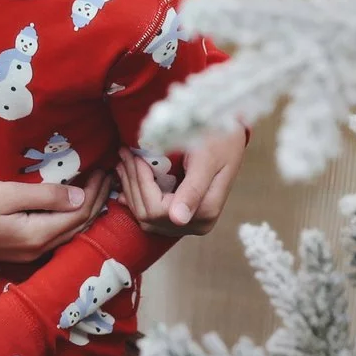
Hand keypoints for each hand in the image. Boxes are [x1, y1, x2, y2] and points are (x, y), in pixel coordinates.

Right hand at [0, 177, 109, 262]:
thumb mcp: (6, 194)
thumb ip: (44, 196)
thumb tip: (80, 197)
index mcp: (37, 236)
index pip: (79, 215)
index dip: (95, 193)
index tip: (103, 170)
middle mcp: (37, 251)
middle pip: (78, 227)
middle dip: (96, 202)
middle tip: (107, 176)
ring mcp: (28, 255)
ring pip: (68, 234)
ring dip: (85, 212)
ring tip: (96, 190)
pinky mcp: (19, 252)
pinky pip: (55, 237)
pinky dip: (70, 221)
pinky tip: (72, 207)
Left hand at [116, 125, 245, 236]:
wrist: (231, 132)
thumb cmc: (221, 139)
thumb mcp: (207, 160)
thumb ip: (193, 190)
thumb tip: (178, 220)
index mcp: (205, 213)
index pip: (157, 209)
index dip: (141, 184)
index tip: (136, 156)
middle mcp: (197, 224)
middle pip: (149, 215)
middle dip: (133, 183)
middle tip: (124, 153)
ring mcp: (188, 222)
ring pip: (146, 216)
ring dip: (131, 188)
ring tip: (125, 161)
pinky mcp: (181, 214)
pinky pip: (151, 214)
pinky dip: (136, 196)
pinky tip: (129, 177)